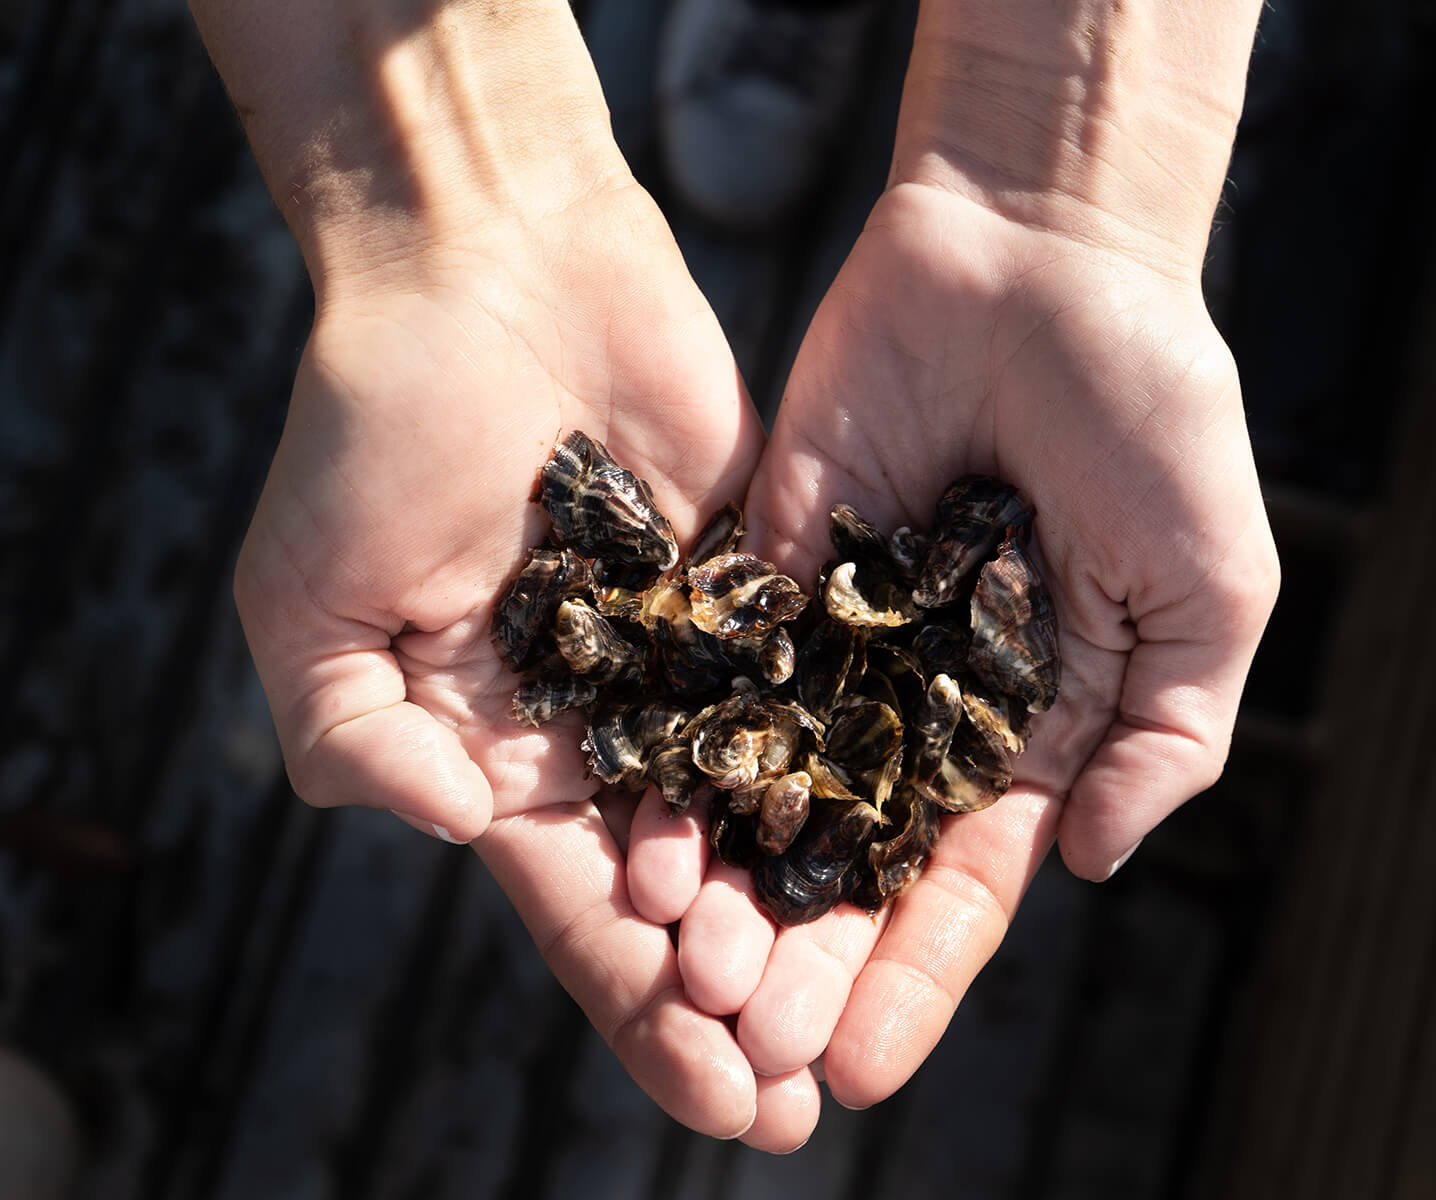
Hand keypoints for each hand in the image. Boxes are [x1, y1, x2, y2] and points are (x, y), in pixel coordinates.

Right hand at [233, 170, 788, 1143]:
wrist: (492, 265)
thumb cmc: (377, 423)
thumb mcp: (311, 598)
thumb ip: (358, 735)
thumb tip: (460, 831)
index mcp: (500, 755)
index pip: (585, 913)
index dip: (649, 1012)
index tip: (726, 1100)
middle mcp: (609, 729)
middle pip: (694, 894)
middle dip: (749, 997)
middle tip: (816, 1092)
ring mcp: (695, 661)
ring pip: (770, 811)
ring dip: (815, 913)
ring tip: (876, 1007)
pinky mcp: (765, 588)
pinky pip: (818, 691)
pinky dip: (859, 771)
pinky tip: (919, 849)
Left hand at [648, 180, 1277, 1118]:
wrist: (1040, 248)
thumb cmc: (1154, 410)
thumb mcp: (1211, 584)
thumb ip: (1167, 729)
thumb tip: (1093, 861)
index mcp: (1027, 720)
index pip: (962, 879)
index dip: (916, 976)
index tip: (859, 1068)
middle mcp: (917, 697)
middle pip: (849, 858)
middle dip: (804, 958)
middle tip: (751, 1051)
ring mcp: (834, 634)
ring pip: (765, 789)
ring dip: (726, 890)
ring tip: (685, 976)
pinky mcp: (762, 563)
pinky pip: (712, 676)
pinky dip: (676, 760)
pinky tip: (639, 841)